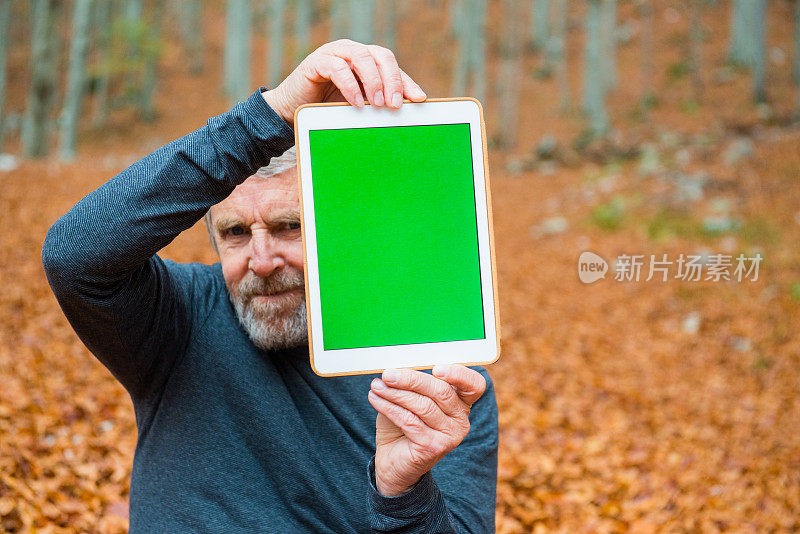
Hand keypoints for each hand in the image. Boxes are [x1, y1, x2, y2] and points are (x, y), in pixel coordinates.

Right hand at [262, 39, 426, 125]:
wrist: (291, 110)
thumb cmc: (326, 106)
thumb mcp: (358, 105)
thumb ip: (376, 103)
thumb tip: (405, 112)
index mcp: (365, 60)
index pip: (391, 66)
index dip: (406, 82)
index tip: (419, 99)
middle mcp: (352, 52)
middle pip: (381, 55)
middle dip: (392, 80)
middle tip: (396, 104)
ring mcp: (334, 53)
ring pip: (361, 57)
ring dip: (373, 81)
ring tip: (378, 103)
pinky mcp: (316, 62)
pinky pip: (337, 67)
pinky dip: (350, 85)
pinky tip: (357, 102)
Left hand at [367, 364, 486, 496]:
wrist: (394, 462)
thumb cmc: (403, 426)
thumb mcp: (409, 399)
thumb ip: (410, 385)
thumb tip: (394, 371)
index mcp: (460, 402)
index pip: (474, 385)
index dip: (459, 374)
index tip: (436, 369)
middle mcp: (460, 419)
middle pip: (441, 391)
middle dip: (411, 379)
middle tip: (388, 374)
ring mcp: (450, 436)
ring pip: (423, 406)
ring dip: (395, 393)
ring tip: (377, 386)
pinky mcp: (433, 447)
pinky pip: (409, 420)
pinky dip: (389, 407)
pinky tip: (375, 399)